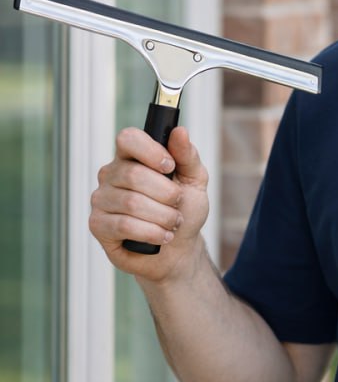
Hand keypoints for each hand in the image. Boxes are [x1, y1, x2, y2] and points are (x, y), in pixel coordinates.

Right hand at [89, 125, 209, 277]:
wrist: (178, 250)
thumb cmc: (184, 210)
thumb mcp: (194, 180)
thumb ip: (188, 156)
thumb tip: (179, 131)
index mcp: (131, 157)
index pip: (128, 139)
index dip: (150, 151)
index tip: (170, 167)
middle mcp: (111, 174)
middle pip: (134, 174)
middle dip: (166, 193)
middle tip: (178, 205)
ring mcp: (101, 199)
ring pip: (131, 202)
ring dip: (162, 216)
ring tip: (173, 223)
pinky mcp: (97, 224)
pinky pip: (123, 225)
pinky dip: (150, 232)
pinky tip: (162, 236)